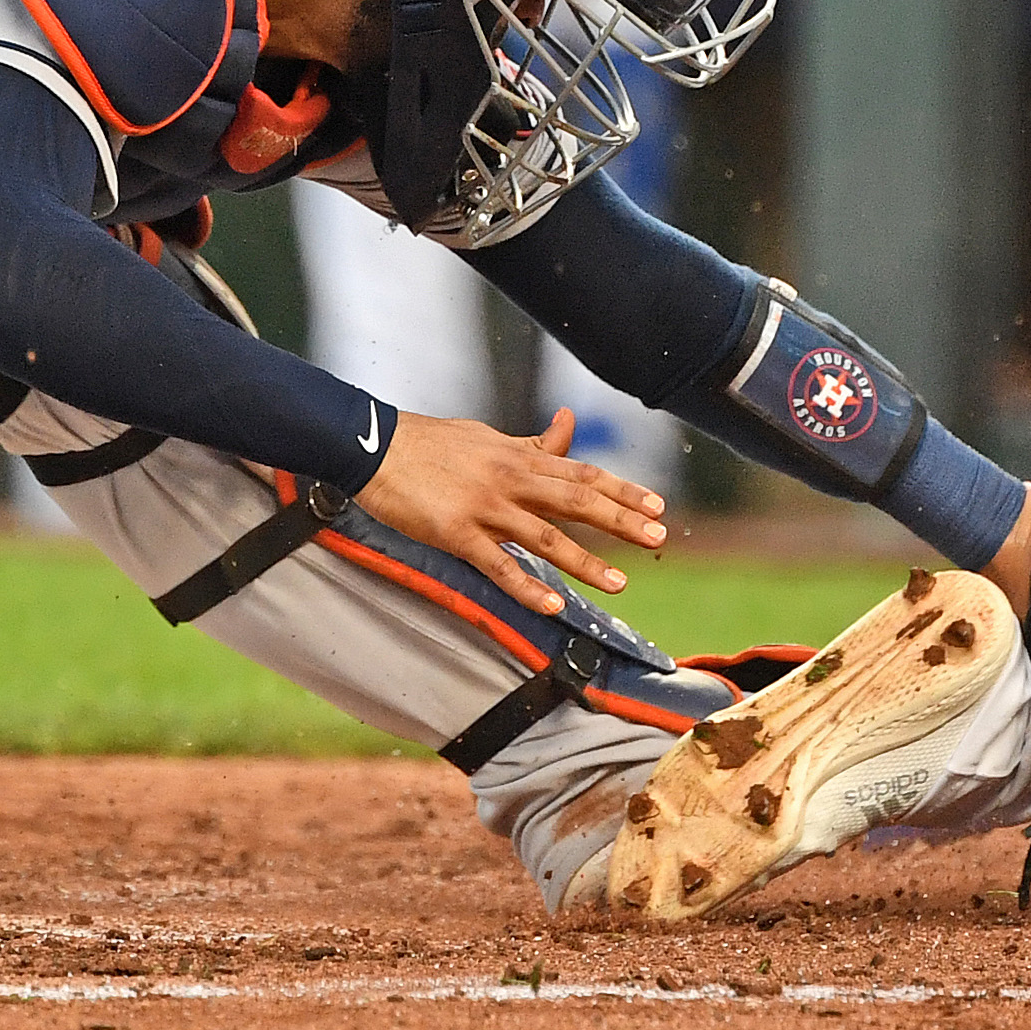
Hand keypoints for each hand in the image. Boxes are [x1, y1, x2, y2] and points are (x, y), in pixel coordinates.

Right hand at [351, 406, 668, 616]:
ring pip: (545, 537)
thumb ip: (531, 441)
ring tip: (620, 583)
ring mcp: (484, 507)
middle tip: (658, 538)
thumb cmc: (428, 442)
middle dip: (621, 521)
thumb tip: (569, 423)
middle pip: (577, 500)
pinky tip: (552, 606)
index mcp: (518, 455)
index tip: (656, 506)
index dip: (622, 490)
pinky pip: (497, 565)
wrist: (372, 445)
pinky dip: (526, 587)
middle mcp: (509, 479)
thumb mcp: (487, 435)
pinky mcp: (455, 533)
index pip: (582, 472)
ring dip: (585, 562)